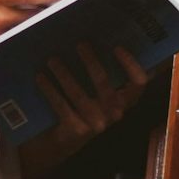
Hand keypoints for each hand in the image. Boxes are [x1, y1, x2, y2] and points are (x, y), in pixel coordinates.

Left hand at [21, 43, 153, 177]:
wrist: (63, 141)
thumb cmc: (82, 107)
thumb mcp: (97, 93)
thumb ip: (104, 74)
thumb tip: (95, 37)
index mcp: (125, 102)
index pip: (139, 83)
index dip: (131, 64)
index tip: (117, 46)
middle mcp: (114, 114)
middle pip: (104, 82)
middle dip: (90, 60)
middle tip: (79, 43)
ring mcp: (96, 124)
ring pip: (79, 93)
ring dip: (64, 73)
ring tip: (52, 59)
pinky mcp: (77, 131)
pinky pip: (61, 105)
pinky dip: (49, 89)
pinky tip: (40, 77)